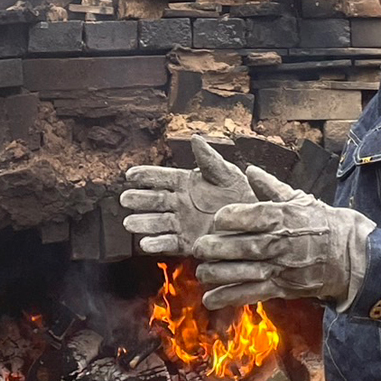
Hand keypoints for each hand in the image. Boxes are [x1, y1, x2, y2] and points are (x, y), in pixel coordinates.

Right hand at [120, 135, 255, 254]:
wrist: (255, 223)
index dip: (146, 175)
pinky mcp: (188, 242)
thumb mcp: (226, 174)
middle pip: (155, 200)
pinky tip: (145, 244)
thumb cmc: (241, 194)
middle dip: (139, 199)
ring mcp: (182, 223)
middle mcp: (180, 202)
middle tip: (125, 199)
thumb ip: (209, 159)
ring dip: (143, 223)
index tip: (129, 174)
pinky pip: (169, 242)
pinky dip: (157, 243)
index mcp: (187, 182)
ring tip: (129, 223)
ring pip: (158, 222)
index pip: (161, 177)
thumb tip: (194, 137)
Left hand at [193, 166, 375, 309]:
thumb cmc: (322, 223)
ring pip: (246, 272)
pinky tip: (211, 298)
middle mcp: (282, 243)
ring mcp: (282, 267)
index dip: (231, 217)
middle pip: (245, 246)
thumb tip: (250, 170)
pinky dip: (231, 297)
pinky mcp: (283, 287)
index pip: (254, 215)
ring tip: (201, 272)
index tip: (216, 219)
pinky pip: (254, 293)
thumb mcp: (299, 199)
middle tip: (198, 247)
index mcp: (285, 217)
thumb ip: (271, 187)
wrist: (350, 256)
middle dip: (218, 247)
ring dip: (220, 274)